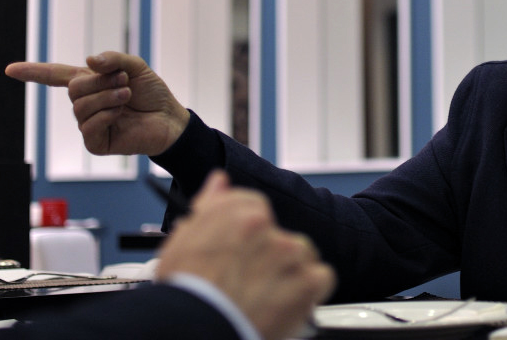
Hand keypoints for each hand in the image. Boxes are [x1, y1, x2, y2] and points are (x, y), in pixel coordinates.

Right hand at [5, 51, 189, 155]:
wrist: (170, 119)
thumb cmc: (153, 94)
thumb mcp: (136, 67)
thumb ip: (113, 60)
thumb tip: (88, 61)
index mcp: (91, 83)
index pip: (56, 76)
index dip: (34, 72)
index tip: (10, 70)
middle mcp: (86, 103)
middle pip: (73, 88)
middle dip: (101, 81)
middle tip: (125, 82)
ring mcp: (90, 124)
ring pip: (80, 106)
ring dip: (107, 96)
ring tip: (127, 95)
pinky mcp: (96, 142)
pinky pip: (88, 126)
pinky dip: (106, 115)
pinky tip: (120, 114)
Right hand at [155, 171, 335, 339]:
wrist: (197, 327)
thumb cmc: (187, 292)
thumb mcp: (183, 241)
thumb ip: (209, 206)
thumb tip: (220, 181)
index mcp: (237, 213)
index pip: (257, 208)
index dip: (252, 236)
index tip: (246, 253)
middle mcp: (266, 227)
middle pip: (280, 235)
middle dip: (271, 256)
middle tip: (253, 282)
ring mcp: (289, 252)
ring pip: (302, 255)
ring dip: (292, 272)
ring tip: (268, 296)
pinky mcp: (307, 280)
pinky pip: (322, 277)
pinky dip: (311, 292)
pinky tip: (288, 304)